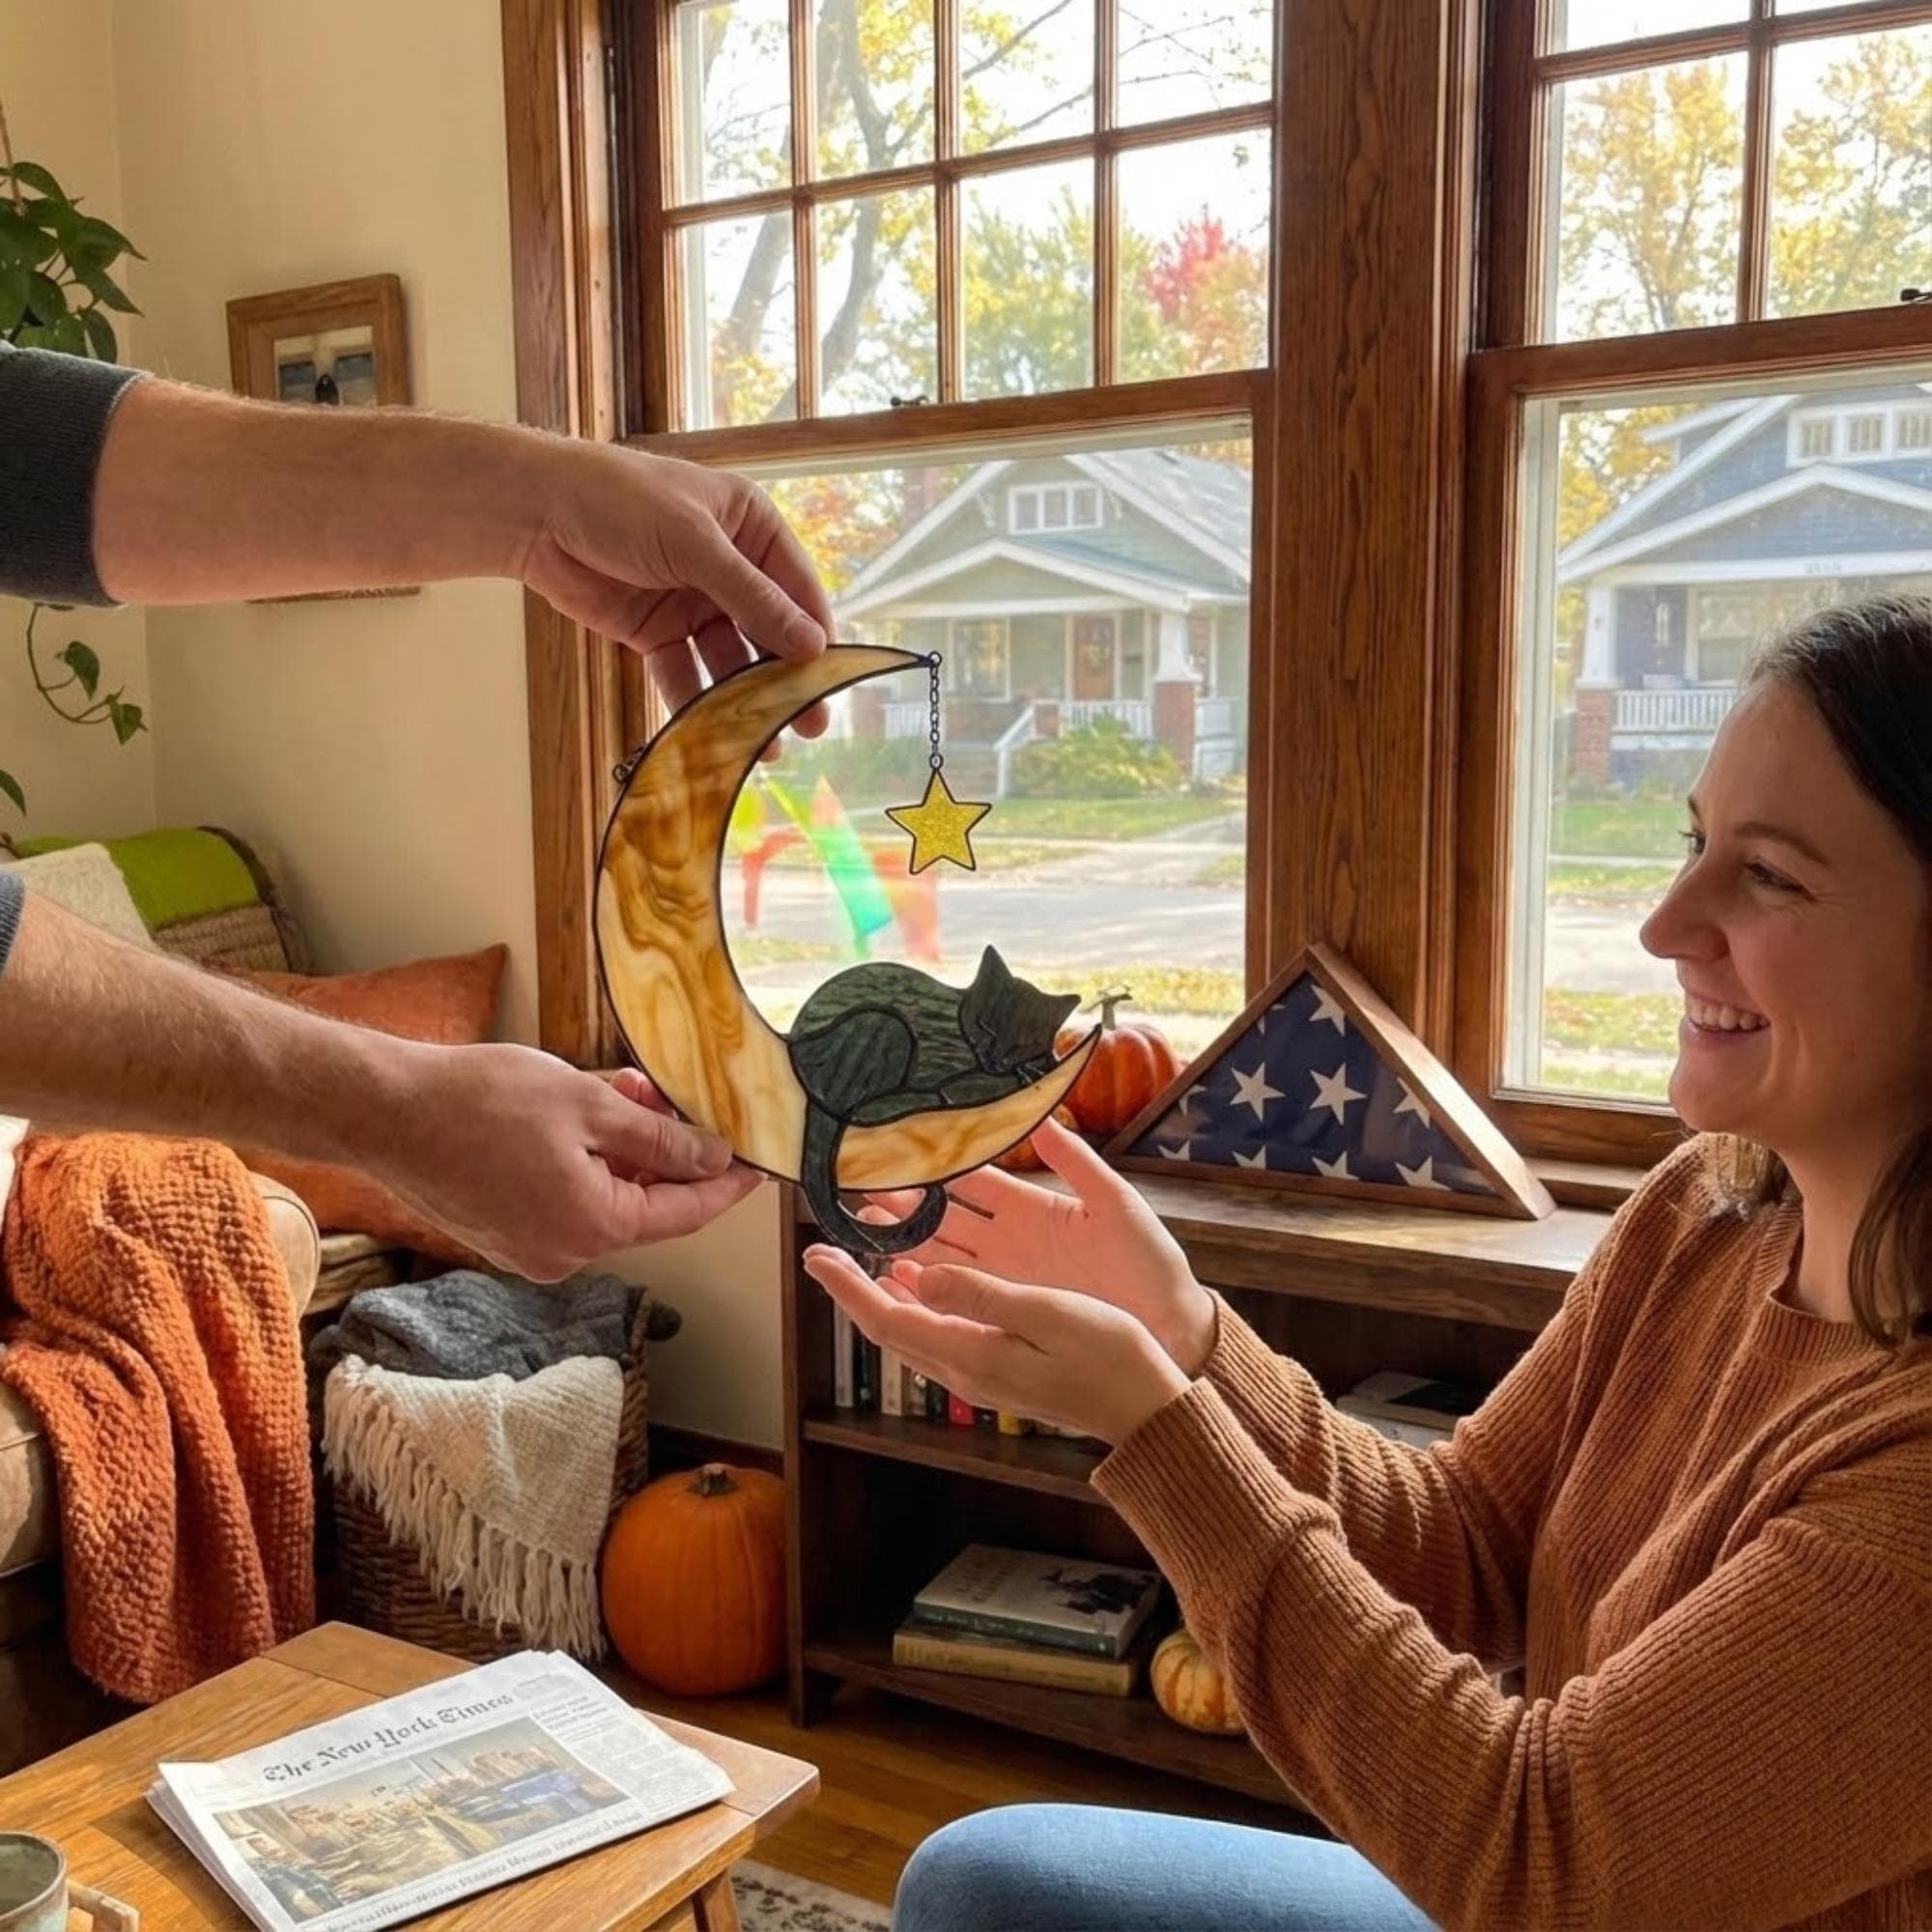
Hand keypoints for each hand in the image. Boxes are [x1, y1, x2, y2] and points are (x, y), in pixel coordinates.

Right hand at [372, 1047, 761, 1279]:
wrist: (384, 1111)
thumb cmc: (480, 1102)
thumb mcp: (589, 1105)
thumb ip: (659, 1140)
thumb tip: (711, 1158)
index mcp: (594, 1228)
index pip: (685, 1213)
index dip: (724, 1184)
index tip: (757, 1164)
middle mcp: (564, 1255)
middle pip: (643, 1206)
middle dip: (665, 1152)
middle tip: (674, 1099)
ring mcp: (528, 1250)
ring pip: (604, 1199)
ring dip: (623, 1151)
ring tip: (623, 1092)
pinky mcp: (501, 1234)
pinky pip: (566, 1201)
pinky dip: (586, 1163)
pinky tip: (582, 1117)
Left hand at [519, 441, 837, 741]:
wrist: (535, 513)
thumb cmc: (618, 500)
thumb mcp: (694, 543)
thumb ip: (752, 597)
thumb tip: (811, 645)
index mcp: (750, 527)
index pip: (797, 587)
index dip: (814, 634)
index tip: (829, 681)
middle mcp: (729, 566)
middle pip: (768, 630)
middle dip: (785, 677)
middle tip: (808, 725)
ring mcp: (692, 602)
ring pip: (728, 659)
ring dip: (743, 699)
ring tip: (762, 742)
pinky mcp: (656, 633)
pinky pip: (684, 673)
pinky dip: (694, 702)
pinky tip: (709, 732)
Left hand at [803, 1244, 1190, 1445]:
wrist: (1146, 1408)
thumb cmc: (1108, 1355)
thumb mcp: (1045, 1312)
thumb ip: (981, 1295)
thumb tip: (918, 1276)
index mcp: (970, 1353)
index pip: (887, 1318)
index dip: (846, 1286)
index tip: (815, 1253)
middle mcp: (966, 1368)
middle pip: (889, 1328)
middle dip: (852, 1289)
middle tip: (827, 1250)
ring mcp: (982, 1374)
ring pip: (912, 1333)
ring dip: (881, 1296)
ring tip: (864, 1258)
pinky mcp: (1000, 1371)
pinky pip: (938, 1335)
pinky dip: (916, 1306)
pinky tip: (922, 1282)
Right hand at [867, 1118, 1218, 1374]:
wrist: (1170, 1326)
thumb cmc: (1149, 1262)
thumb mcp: (1116, 1204)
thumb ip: (1078, 1163)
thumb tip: (1045, 1117)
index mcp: (1033, 1205)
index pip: (969, 1178)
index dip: (933, 1166)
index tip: (896, 1151)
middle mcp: (1009, 1238)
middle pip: (942, 1215)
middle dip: (902, 1203)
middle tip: (859, 1190)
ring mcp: (1003, 1274)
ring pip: (940, 1252)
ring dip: (903, 1242)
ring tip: (864, 1231)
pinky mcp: (1006, 1307)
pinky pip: (956, 1293)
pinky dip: (925, 1285)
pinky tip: (895, 1277)